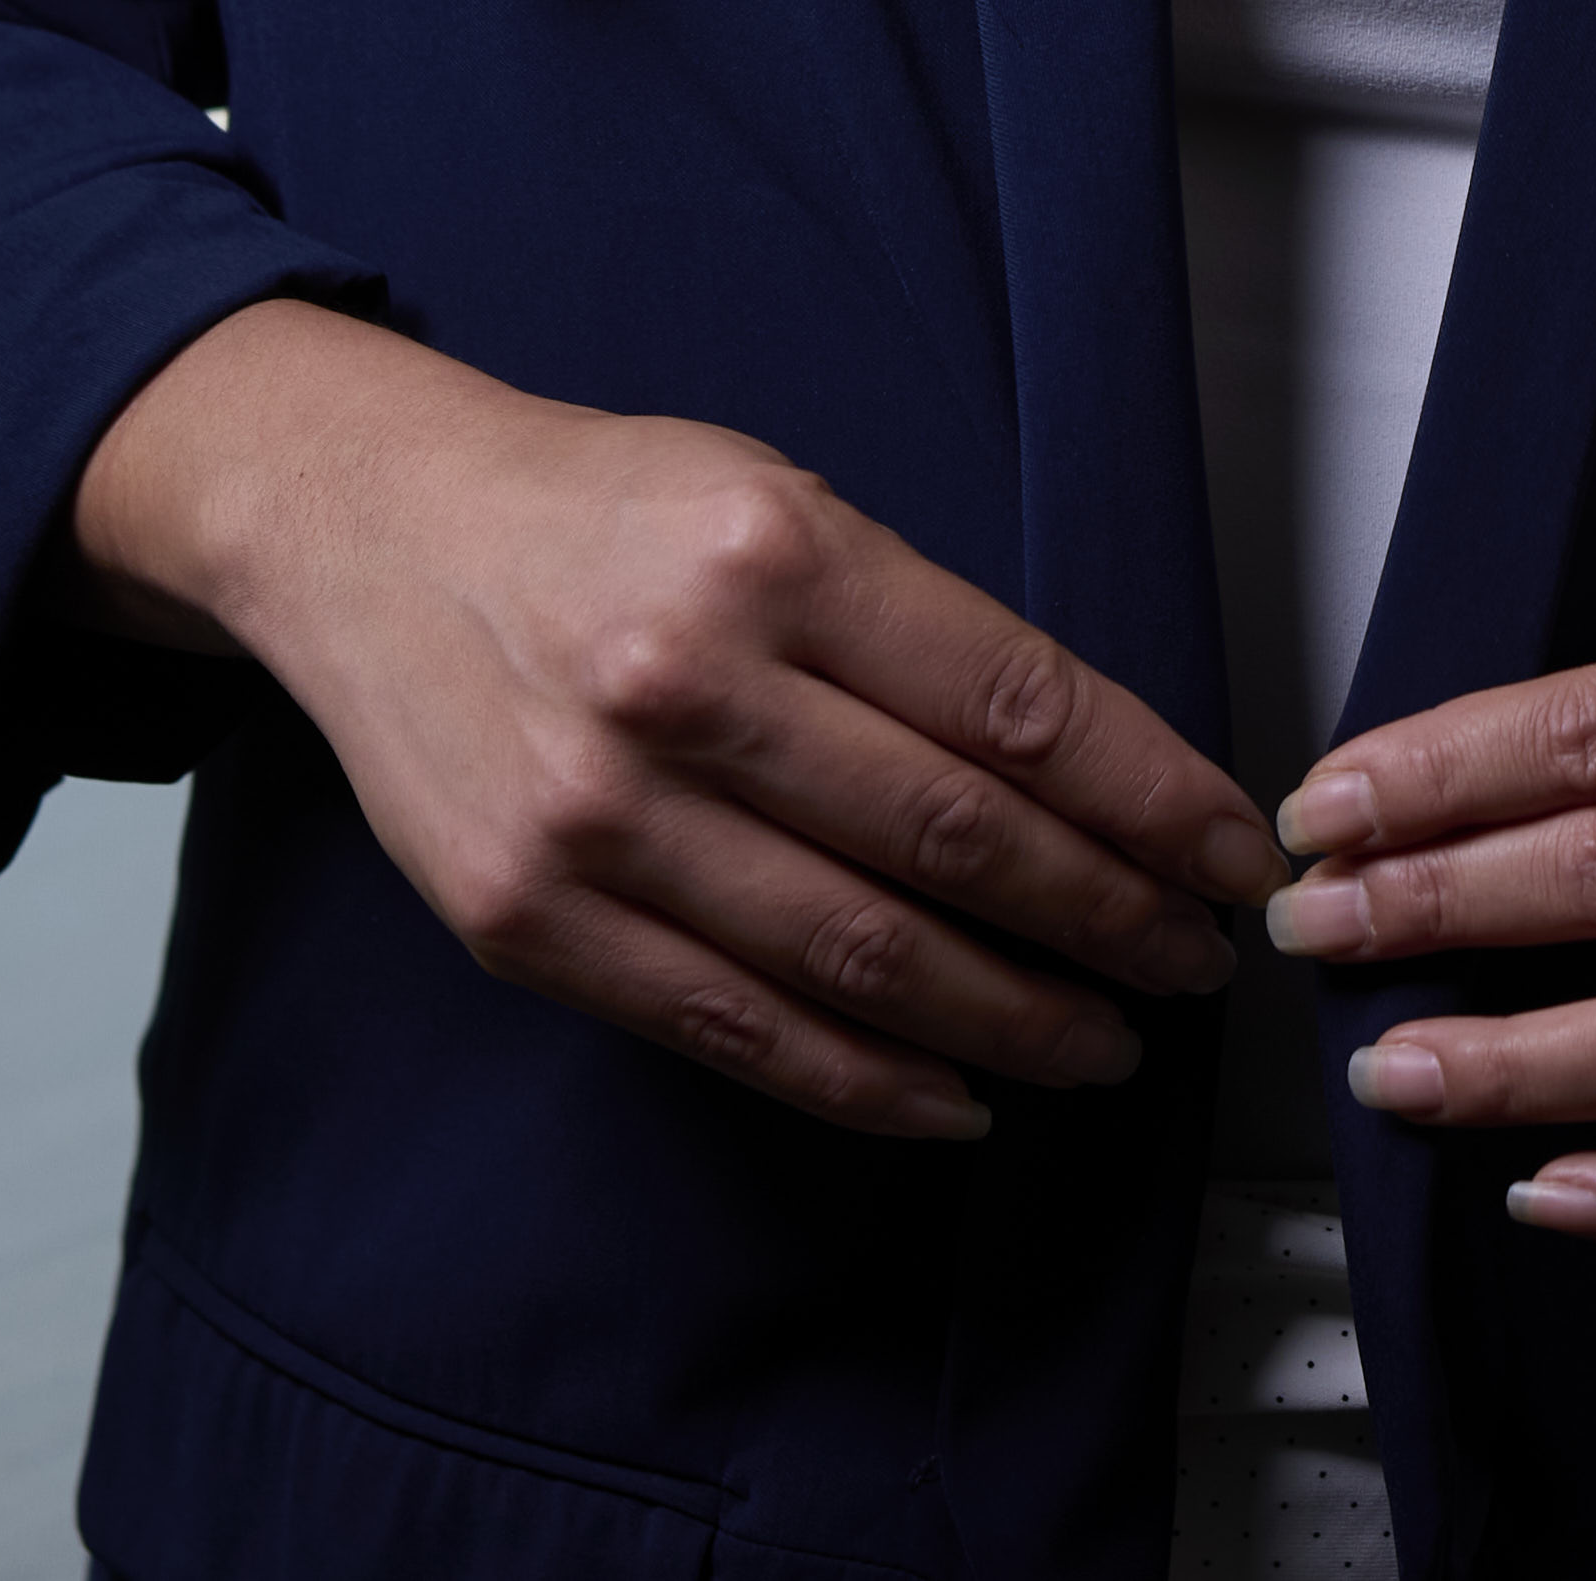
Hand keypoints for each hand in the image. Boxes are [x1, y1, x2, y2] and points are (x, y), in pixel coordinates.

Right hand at [72, 297, 1274, 1142]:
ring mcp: (595, 816)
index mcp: (771, 553)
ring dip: (1010, 1021)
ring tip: (1101, 1044)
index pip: (1015, 705)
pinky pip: (735, 1029)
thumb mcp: (775, 498)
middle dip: (1107, 920)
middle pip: (955, 841)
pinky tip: (956, 1098)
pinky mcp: (526, 918)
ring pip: (859, 957)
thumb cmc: (601, 512)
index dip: (1149, 799)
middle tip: (1191, 965)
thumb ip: (913, 629)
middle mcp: (683, 685)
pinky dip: (866, 1082)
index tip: (1228, 857)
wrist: (367, 532)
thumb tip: (1089, 776)